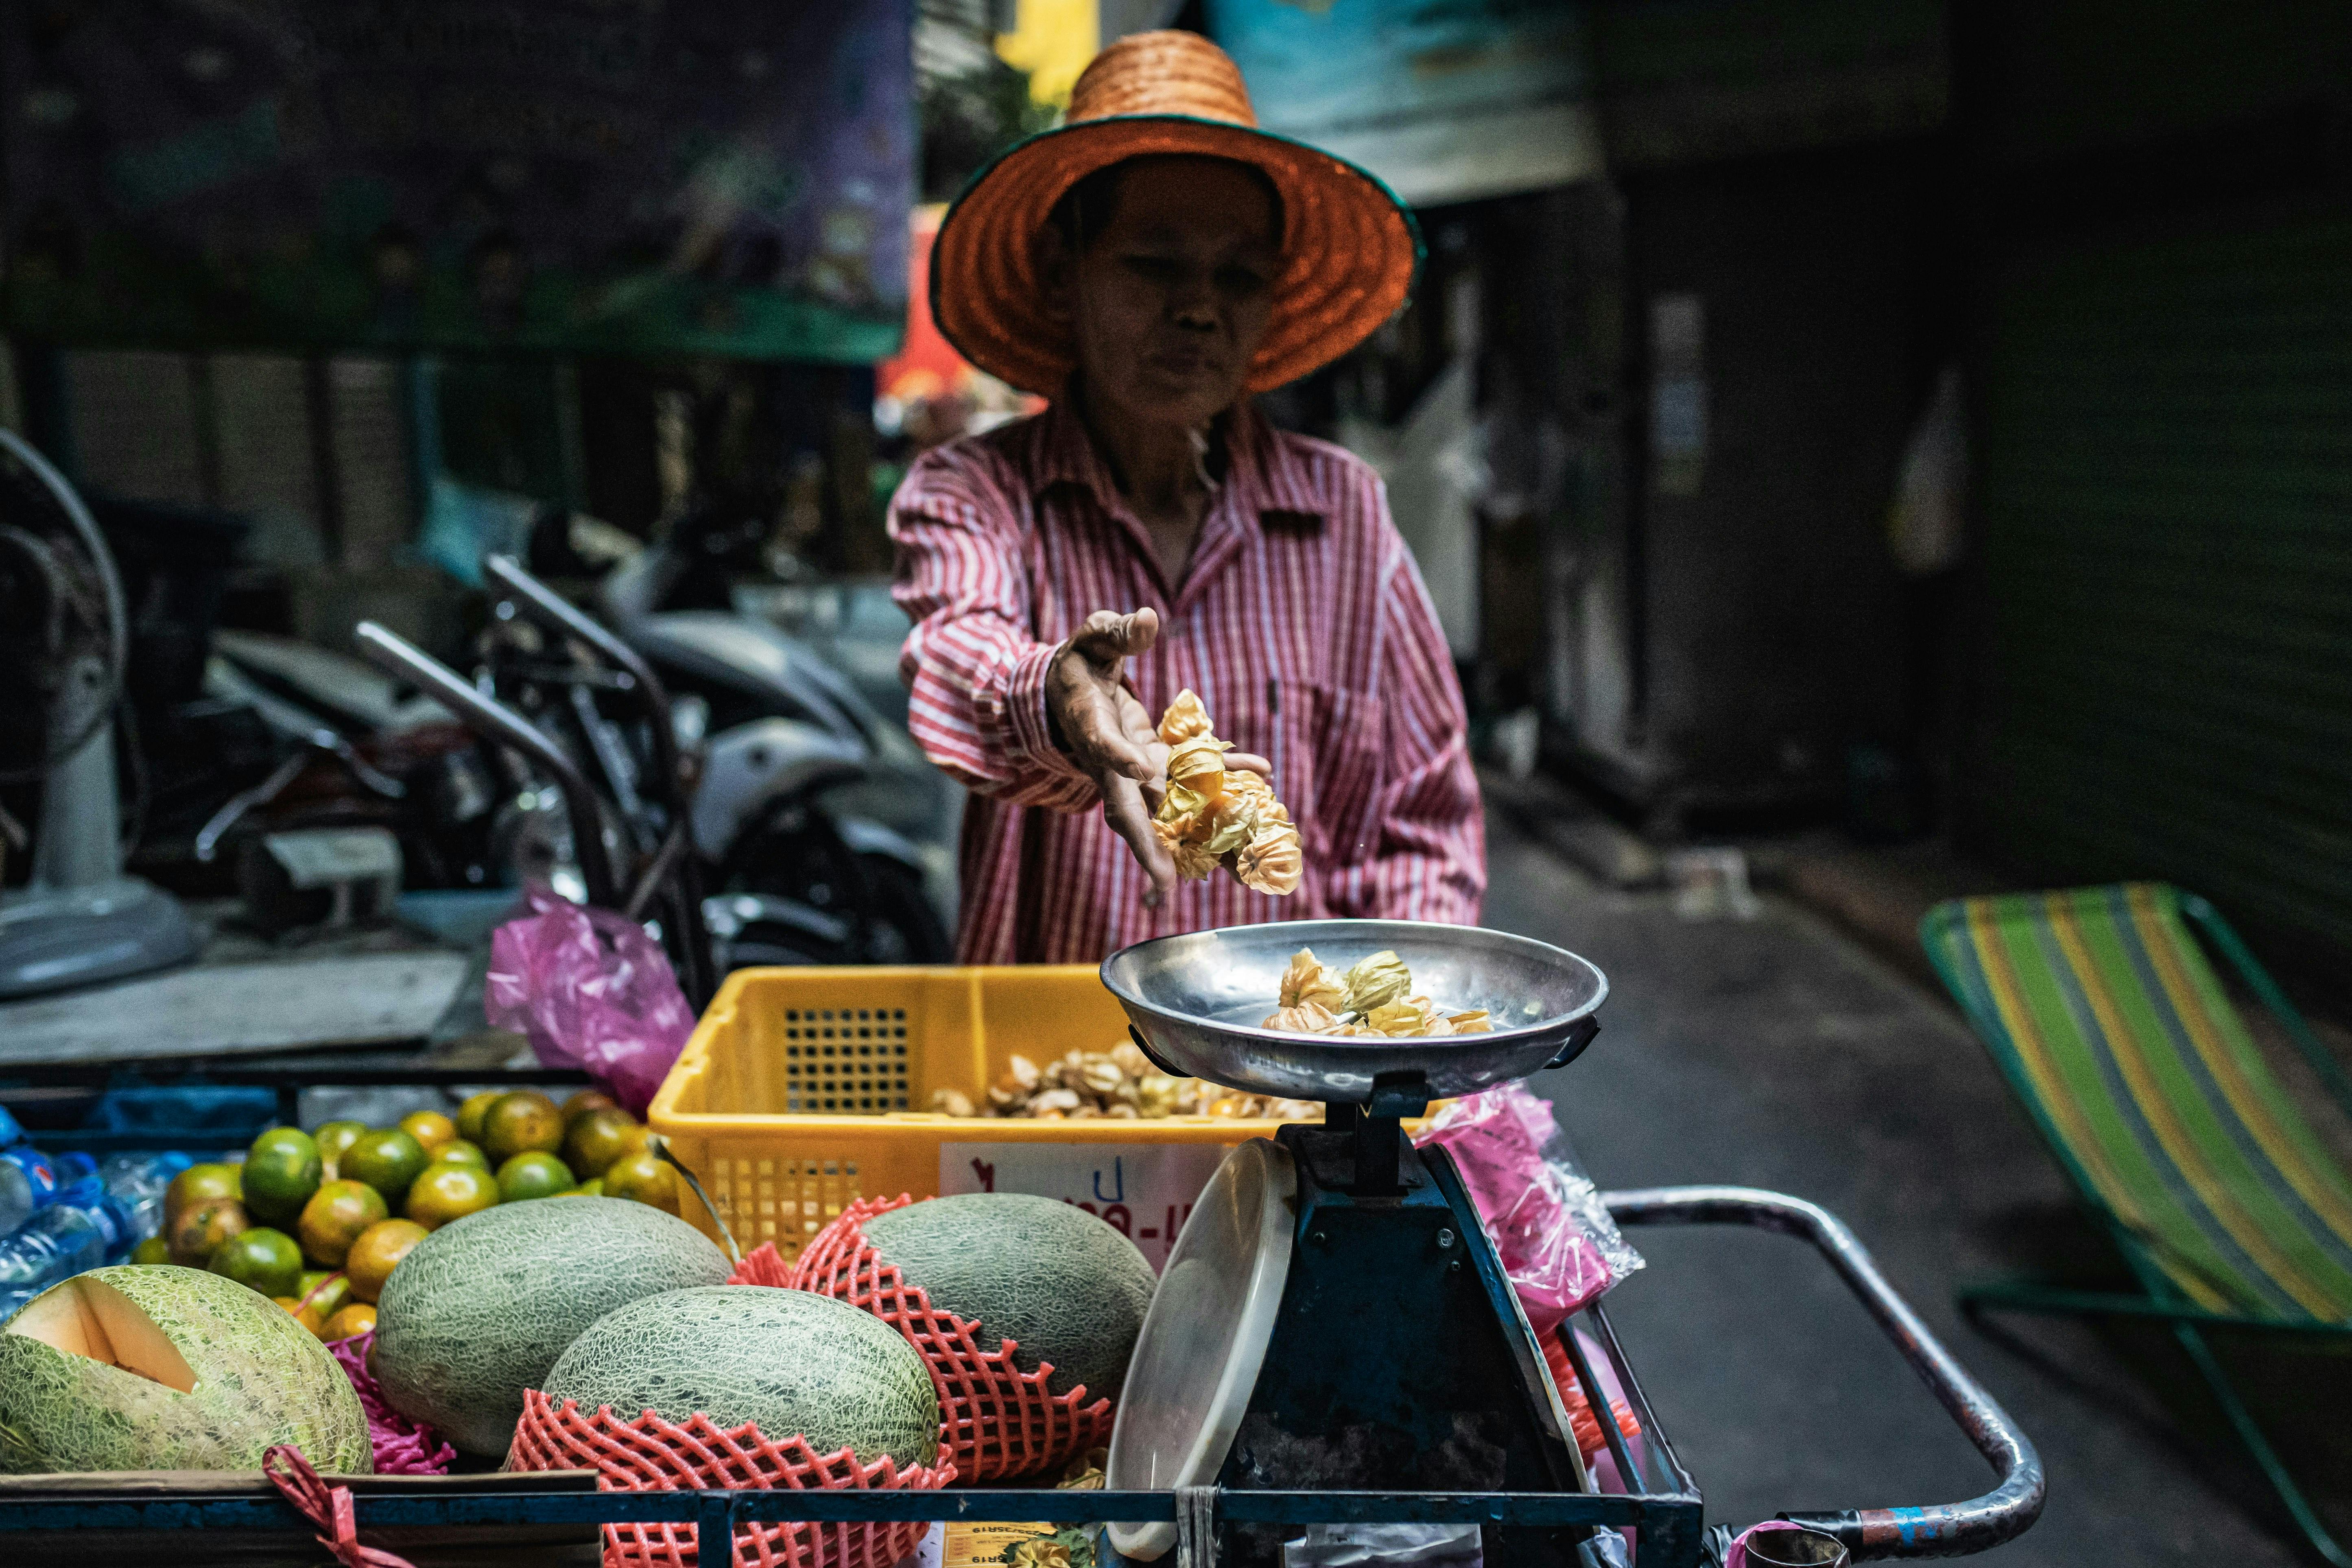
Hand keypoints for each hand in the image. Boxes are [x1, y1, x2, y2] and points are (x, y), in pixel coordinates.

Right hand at [1047, 609, 1266, 904]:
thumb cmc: (1081, 660)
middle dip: (1151, 850)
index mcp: (1092, 728)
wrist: (1074, 689)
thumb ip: (1117, 631)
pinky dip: (1229, 777)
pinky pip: (1197, 777)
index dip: (1121, 758)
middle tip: (1169, 890)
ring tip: (1244, 872)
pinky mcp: (1159, 766)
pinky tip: (1264, 775)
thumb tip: (1148, 619)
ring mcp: (1139, 771)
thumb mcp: (1092, 637)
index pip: (1105, 749)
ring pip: (1171, 812)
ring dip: (1205, 840)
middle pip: (1133, 812)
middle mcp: (1115, 763)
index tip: (1142, 769)